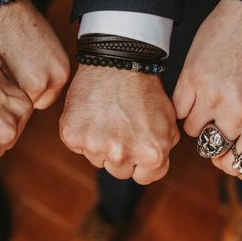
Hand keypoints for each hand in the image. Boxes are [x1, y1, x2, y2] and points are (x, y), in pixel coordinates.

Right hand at [60, 65, 179, 184]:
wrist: (117, 63)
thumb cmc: (144, 90)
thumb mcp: (169, 121)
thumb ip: (165, 149)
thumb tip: (155, 165)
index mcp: (151, 154)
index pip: (144, 178)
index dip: (142, 161)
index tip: (138, 144)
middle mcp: (122, 155)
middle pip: (119, 171)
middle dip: (122, 153)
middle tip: (122, 126)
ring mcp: (94, 146)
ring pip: (97, 158)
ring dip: (101, 143)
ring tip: (107, 116)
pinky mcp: (72, 135)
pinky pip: (78, 145)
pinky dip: (83, 132)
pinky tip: (92, 114)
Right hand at [172, 0, 241, 179]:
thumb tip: (241, 165)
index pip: (238, 165)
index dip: (229, 161)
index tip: (225, 153)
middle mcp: (239, 114)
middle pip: (212, 149)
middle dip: (213, 140)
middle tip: (217, 122)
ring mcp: (212, 97)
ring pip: (192, 131)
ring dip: (197, 121)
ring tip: (208, 101)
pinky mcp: (191, 80)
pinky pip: (178, 111)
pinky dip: (184, 106)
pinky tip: (196, 92)